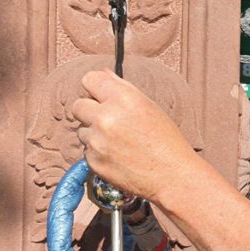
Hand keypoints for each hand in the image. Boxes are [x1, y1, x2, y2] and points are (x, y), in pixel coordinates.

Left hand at [71, 70, 197, 201]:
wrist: (172, 176)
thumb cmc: (167, 141)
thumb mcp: (149, 106)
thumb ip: (122, 88)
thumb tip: (103, 74)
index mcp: (123, 98)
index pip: (89, 79)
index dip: (95, 88)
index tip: (99, 95)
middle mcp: (106, 117)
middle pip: (78, 105)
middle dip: (90, 111)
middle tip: (108, 121)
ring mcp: (97, 141)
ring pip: (82, 130)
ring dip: (94, 134)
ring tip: (119, 143)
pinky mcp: (93, 161)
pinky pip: (86, 151)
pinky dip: (98, 153)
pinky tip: (118, 156)